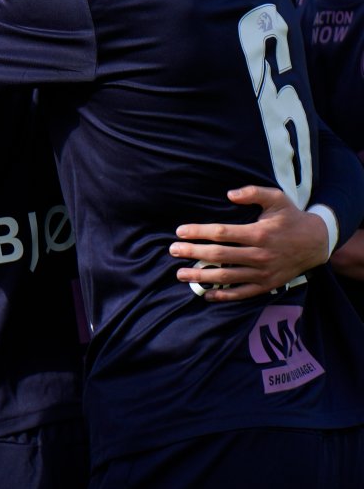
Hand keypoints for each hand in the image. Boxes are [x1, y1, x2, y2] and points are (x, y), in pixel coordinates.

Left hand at [173, 185, 330, 300]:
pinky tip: (206, 294)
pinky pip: (242, 293)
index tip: (180, 231)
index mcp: (259, 233)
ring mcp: (264, 273)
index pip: (222, 233)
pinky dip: (223, 295)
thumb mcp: (277, 198)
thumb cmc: (290, 218)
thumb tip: (229, 194)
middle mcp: (260, 255)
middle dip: (193, 253)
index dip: (198, 232)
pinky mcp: (267, 285)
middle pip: (219, 255)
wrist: (316, 243)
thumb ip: (254, 193)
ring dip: (201, 276)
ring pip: (227, 276)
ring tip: (180, 274)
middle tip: (173, 250)